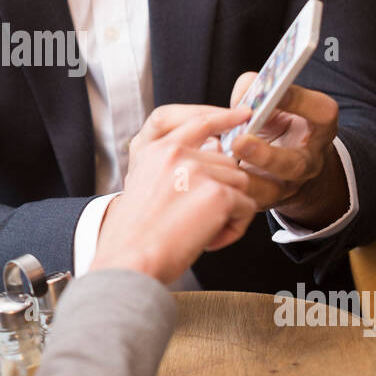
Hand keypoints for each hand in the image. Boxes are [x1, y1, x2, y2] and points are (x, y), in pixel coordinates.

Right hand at [91, 106, 256, 283]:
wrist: (130, 261)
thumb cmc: (135, 235)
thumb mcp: (144, 185)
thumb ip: (174, 166)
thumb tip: (215, 152)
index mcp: (156, 149)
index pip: (197, 121)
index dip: (223, 117)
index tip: (242, 114)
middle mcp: (176, 154)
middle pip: (227, 162)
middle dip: (222, 192)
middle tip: (199, 220)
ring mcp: (197, 172)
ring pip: (240, 184)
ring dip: (230, 211)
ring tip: (203, 231)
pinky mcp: (216, 195)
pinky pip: (246, 208)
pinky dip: (234, 229)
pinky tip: (210, 240)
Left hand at [226, 73, 347, 229]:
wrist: (286, 162)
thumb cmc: (278, 121)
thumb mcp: (278, 102)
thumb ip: (260, 91)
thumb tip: (241, 96)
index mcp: (319, 128)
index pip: (321, 112)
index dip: (297, 101)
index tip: (273, 90)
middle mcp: (309, 161)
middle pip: (294, 164)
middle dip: (266, 155)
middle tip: (240, 142)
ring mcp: (288, 186)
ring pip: (267, 192)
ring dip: (240, 179)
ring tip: (219, 163)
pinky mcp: (264, 201)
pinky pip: (243, 200)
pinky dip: (223, 187)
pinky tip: (207, 173)